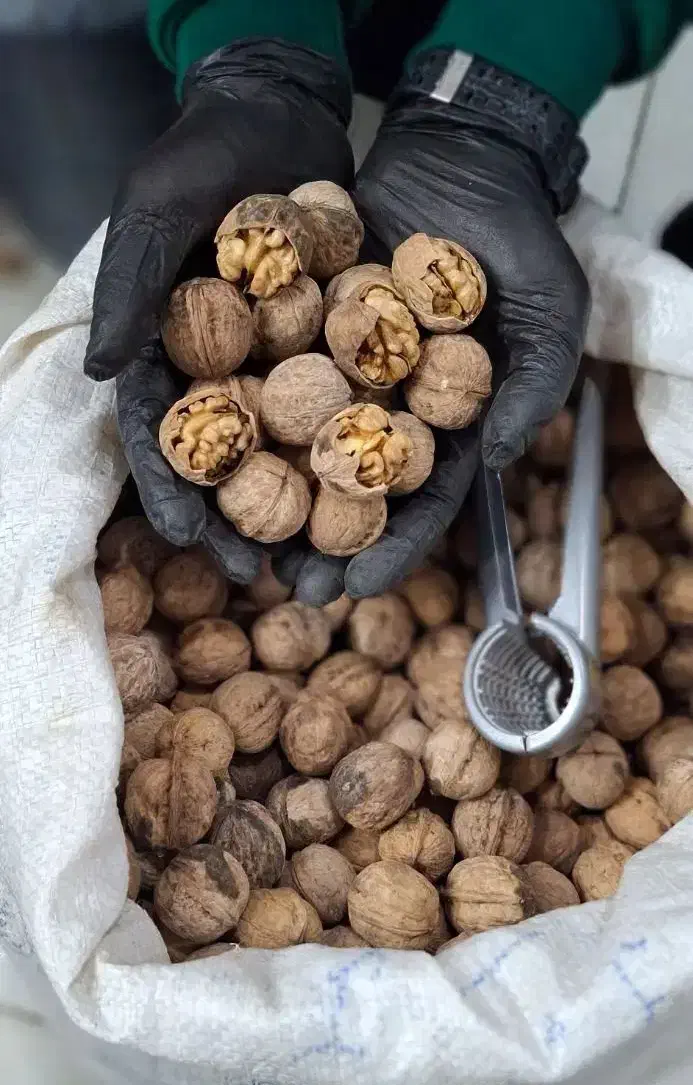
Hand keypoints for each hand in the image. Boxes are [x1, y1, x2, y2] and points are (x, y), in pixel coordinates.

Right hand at [85, 39, 353, 579]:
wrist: (278, 107)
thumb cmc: (201, 151)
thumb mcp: (154, 208)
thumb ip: (129, 288)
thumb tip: (103, 373)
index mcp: (171, 349)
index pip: (166, 434)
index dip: (173, 491)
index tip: (189, 540)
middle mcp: (229, 367)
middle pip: (235, 463)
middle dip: (249, 525)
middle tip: (270, 577)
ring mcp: (284, 360)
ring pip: (297, 449)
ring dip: (313, 511)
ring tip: (333, 566)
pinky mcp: (338, 342)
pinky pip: (355, 403)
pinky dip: (366, 450)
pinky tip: (386, 497)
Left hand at [289, 53, 588, 603]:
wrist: (464, 150)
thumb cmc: (520, 239)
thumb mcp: (550, 313)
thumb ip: (530, 388)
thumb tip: (495, 460)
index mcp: (446, 420)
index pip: (421, 498)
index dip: (394, 544)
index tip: (360, 585)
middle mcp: (387, 403)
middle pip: (348, 486)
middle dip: (319, 539)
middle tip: (287, 585)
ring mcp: (340, 364)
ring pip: (298, 439)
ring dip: (269, 491)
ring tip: (235, 539)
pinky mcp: (301, 319)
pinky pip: (266, 366)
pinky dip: (240, 404)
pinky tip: (208, 444)